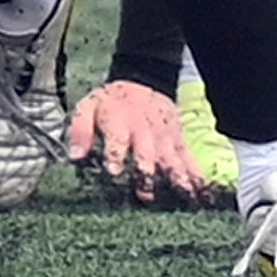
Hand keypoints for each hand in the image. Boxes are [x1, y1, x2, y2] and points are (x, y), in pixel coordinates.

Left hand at [68, 79, 217, 208]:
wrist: (142, 81)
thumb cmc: (111, 104)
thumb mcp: (89, 107)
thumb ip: (80, 130)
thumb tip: (74, 156)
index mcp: (119, 124)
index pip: (117, 140)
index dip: (115, 155)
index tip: (114, 172)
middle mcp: (144, 132)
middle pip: (147, 153)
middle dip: (146, 173)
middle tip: (146, 195)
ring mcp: (164, 138)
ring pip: (170, 158)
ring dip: (176, 177)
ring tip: (183, 195)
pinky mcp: (178, 141)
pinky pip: (189, 158)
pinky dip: (196, 174)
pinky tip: (202, 191)